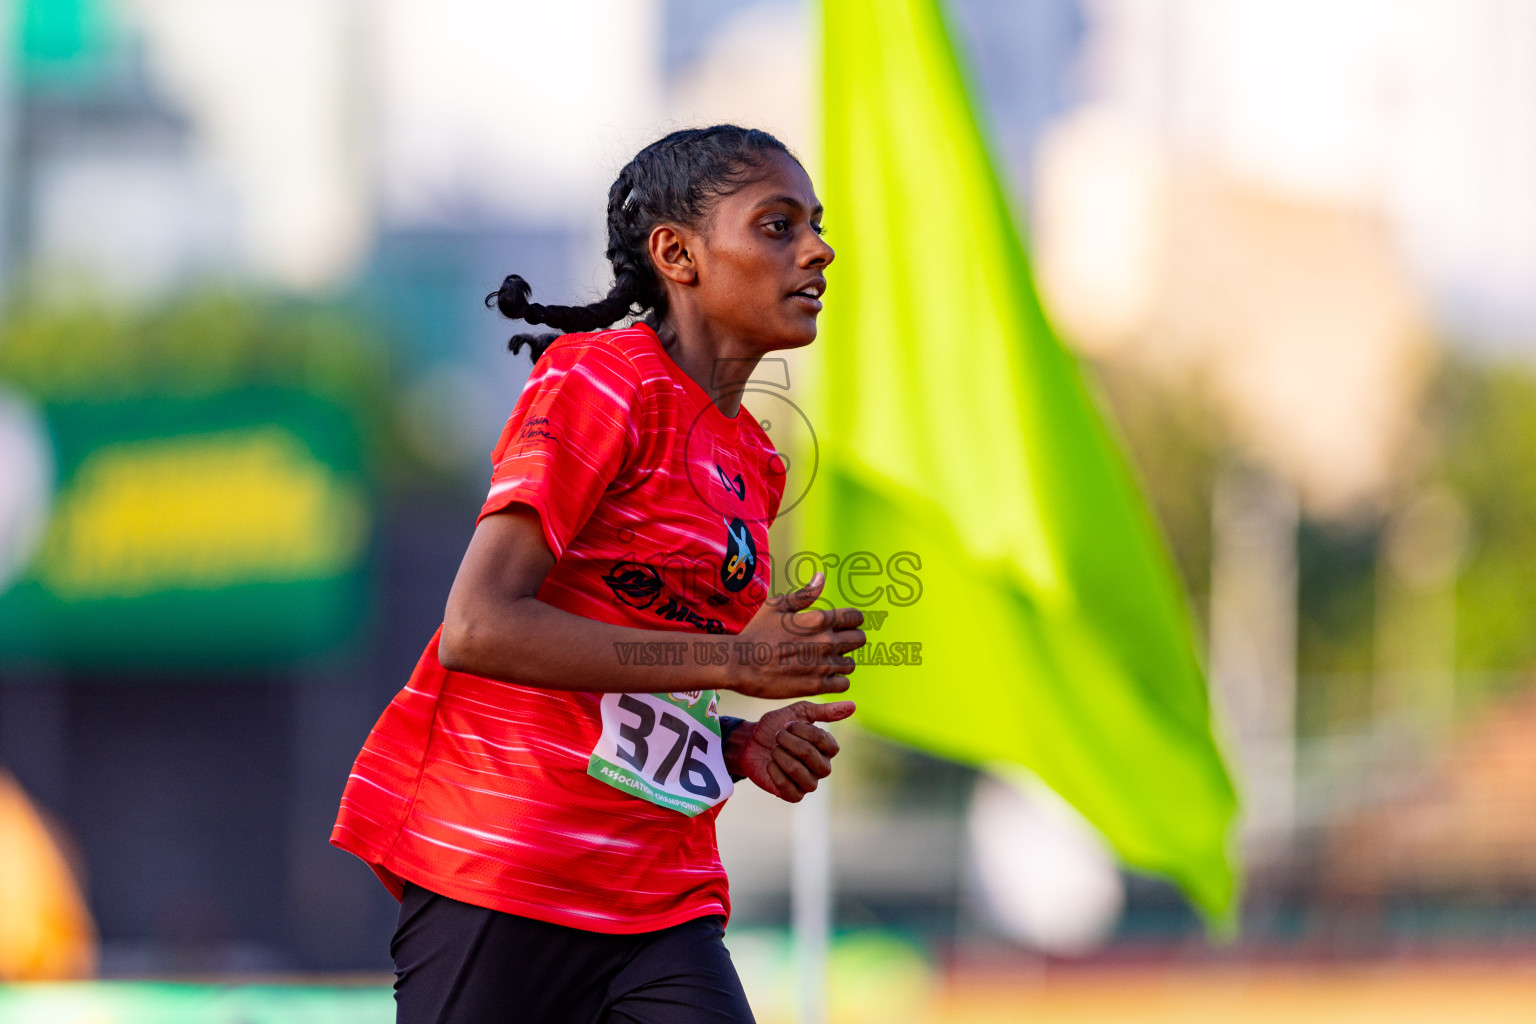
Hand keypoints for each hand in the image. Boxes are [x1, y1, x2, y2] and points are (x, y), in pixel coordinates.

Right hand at [723, 573, 865, 699]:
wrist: (741, 663)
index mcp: (819, 620)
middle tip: (835, 642)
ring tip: (826, 660)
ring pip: (852, 664)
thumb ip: (803, 594)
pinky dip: (837, 680)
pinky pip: (844, 684)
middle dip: (851, 639)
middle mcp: (826, 642)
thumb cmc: (756, 632)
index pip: (855, 617)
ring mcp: (823, 665)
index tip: (844, 624)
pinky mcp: (817, 686)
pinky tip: (823, 676)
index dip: (852, 619)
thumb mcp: (776, 606)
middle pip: (860, 639)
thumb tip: (821, 577)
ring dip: (842, 661)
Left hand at [726, 700, 855, 802]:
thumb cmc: (777, 726)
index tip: (788, 724)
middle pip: (809, 755)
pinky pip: (786, 786)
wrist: (750, 742)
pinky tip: (770, 764)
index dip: (802, 730)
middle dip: (787, 741)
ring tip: (774, 750)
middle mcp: (823, 767)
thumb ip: (825, 711)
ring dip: (779, 755)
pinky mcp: (794, 795)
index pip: (824, 740)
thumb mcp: (799, 712)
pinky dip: (774, 771)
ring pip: (797, 771)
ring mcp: (809, 783)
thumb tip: (853, 705)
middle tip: (778, 737)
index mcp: (828, 748)